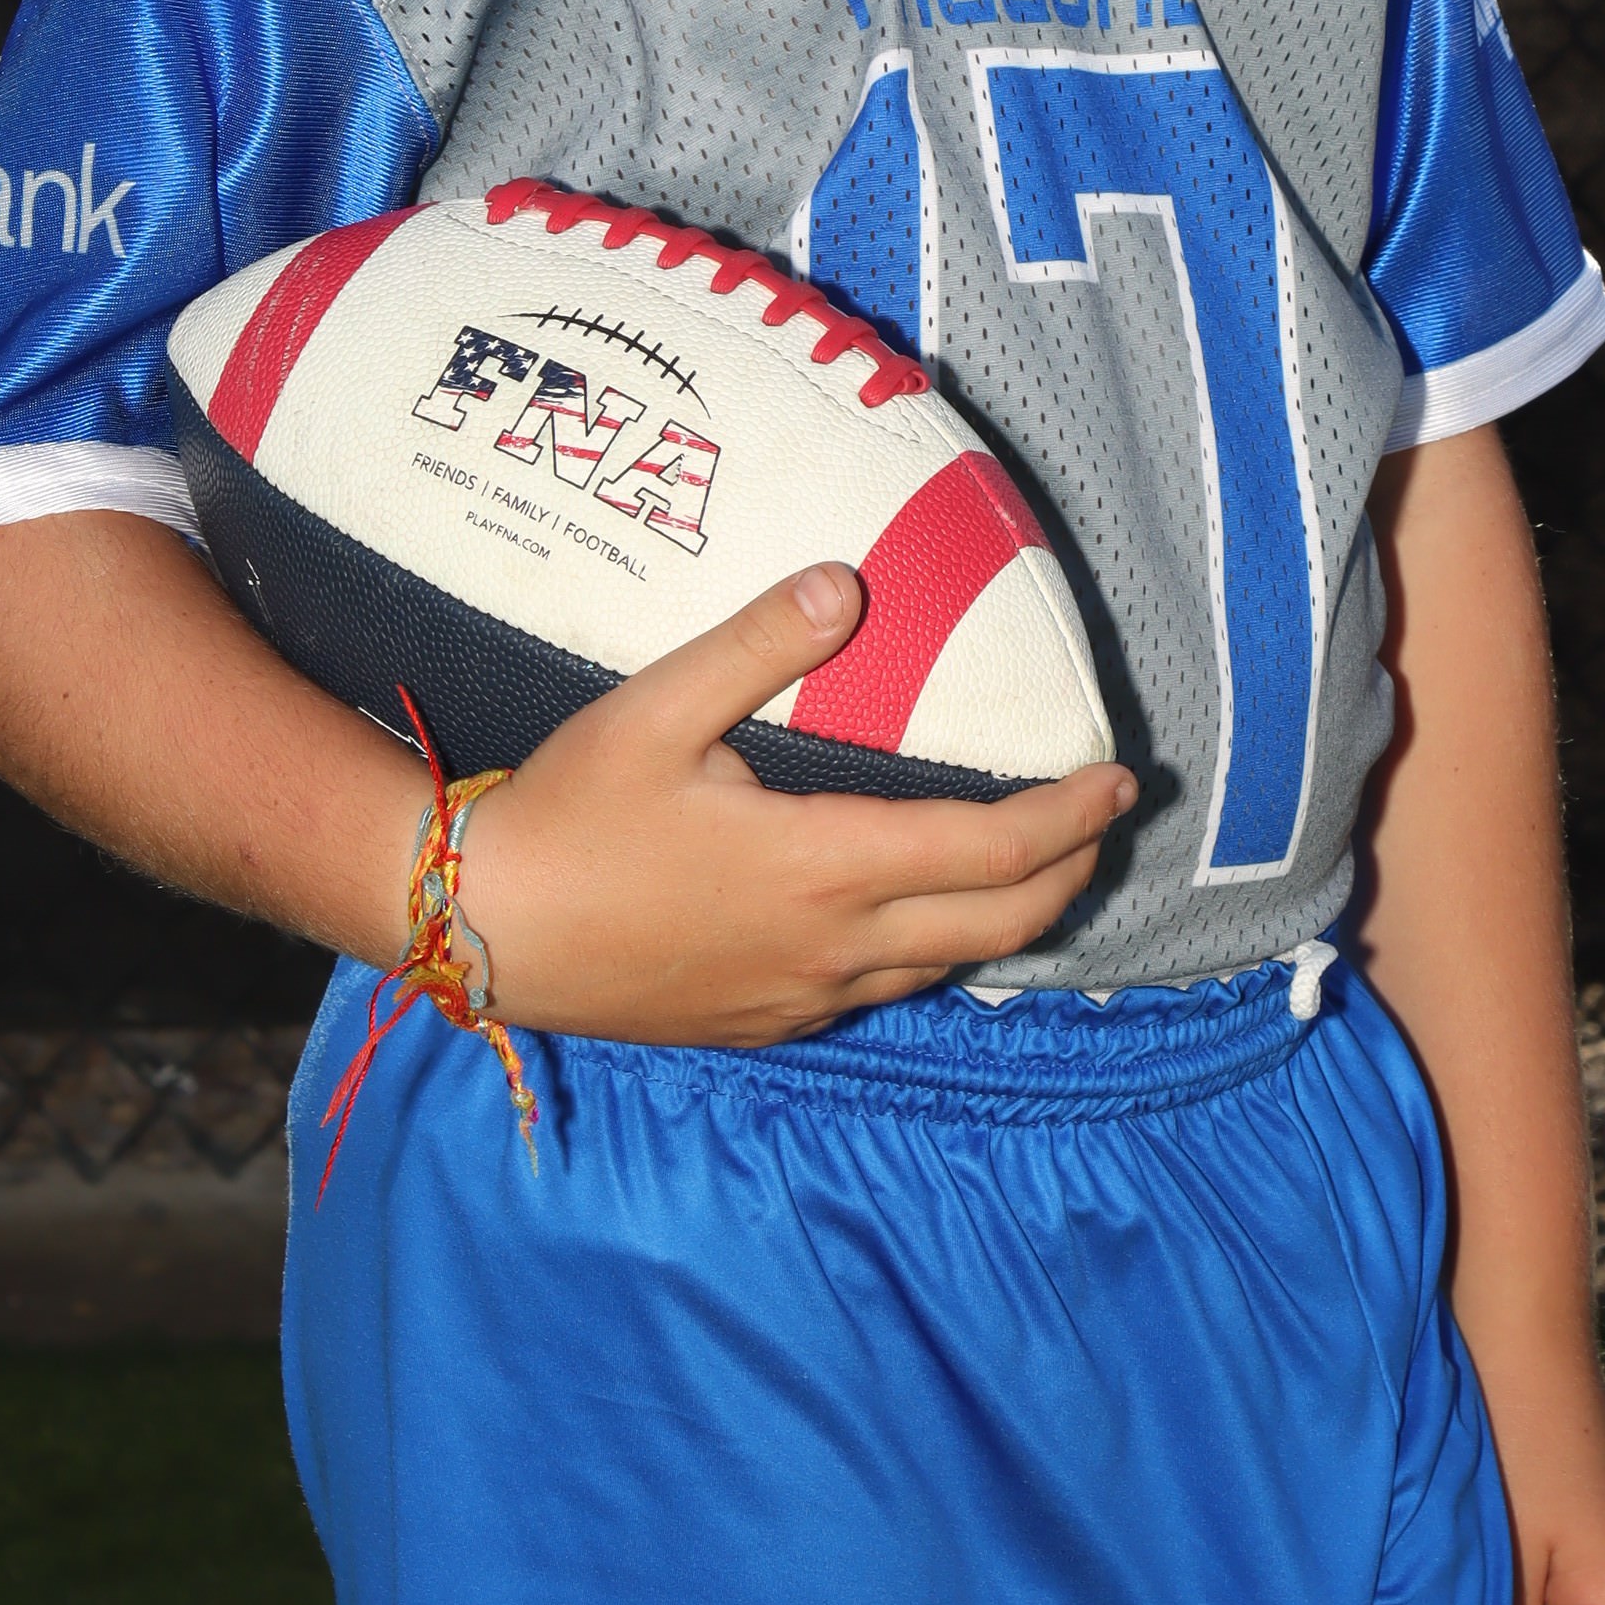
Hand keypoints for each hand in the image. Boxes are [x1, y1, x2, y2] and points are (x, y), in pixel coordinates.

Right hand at [450, 563, 1136, 1048]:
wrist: (484, 929)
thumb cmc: (568, 813)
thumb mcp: (656, 708)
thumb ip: (760, 644)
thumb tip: (848, 581)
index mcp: (825, 867)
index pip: (993, 850)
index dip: (1071, 817)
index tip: (1120, 779)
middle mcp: (835, 947)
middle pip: (1000, 924)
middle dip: (1068, 872)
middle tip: (1101, 822)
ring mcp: (802, 996)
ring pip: (945, 967)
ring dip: (1007, 917)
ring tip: (1031, 865)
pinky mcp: (765, 1023)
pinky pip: (880, 991)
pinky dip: (931, 950)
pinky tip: (914, 915)